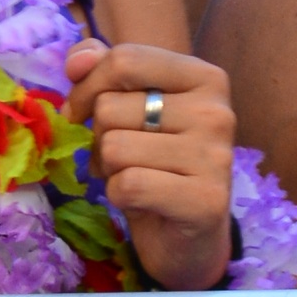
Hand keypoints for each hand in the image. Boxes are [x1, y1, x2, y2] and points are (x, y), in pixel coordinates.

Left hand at [65, 38, 233, 287]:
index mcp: (205, 77)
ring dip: (109, 170)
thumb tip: (79, 60)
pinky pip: (127, 185)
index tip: (81, 113)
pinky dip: (119, 197)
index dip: (86, 88)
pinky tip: (142, 202)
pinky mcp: (204, 200)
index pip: (126, 59)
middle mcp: (217, 111)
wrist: (188, 237)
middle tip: (123, 158)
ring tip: (135, 179)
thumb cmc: (156, 164)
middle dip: (99, 137)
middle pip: (111, 107)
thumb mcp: (130, 109)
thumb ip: (103, 69)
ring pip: (114, 147)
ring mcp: (215, 156)